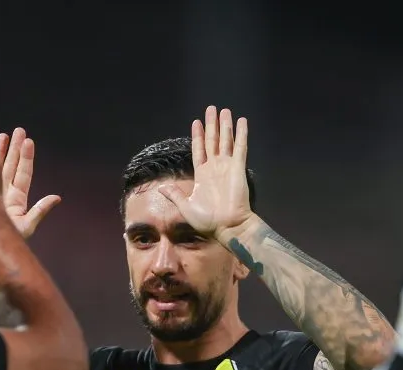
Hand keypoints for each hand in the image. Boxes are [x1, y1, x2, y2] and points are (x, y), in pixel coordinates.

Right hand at [0, 127, 60, 254]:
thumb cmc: (4, 243)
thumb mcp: (25, 226)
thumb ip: (39, 212)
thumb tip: (57, 198)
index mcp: (18, 199)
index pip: (24, 173)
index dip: (27, 158)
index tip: (29, 141)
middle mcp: (6, 193)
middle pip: (12, 166)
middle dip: (15, 148)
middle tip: (19, 130)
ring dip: (0, 151)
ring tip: (2, 135)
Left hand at [157, 106, 255, 239]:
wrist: (226, 227)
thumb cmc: (207, 220)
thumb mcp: (185, 206)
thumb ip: (175, 194)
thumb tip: (161, 187)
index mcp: (202, 175)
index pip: (199, 150)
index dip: (197, 136)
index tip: (196, 122)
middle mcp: (214, 168)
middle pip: (212, 141)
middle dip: (211, 125)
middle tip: (211, 109)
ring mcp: (227, 167)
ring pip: (226, 141)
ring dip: (225, 125)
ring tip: (224, 110)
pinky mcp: (238, 169)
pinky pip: (240, 148)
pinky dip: (241, 134)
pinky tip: (241, 121)